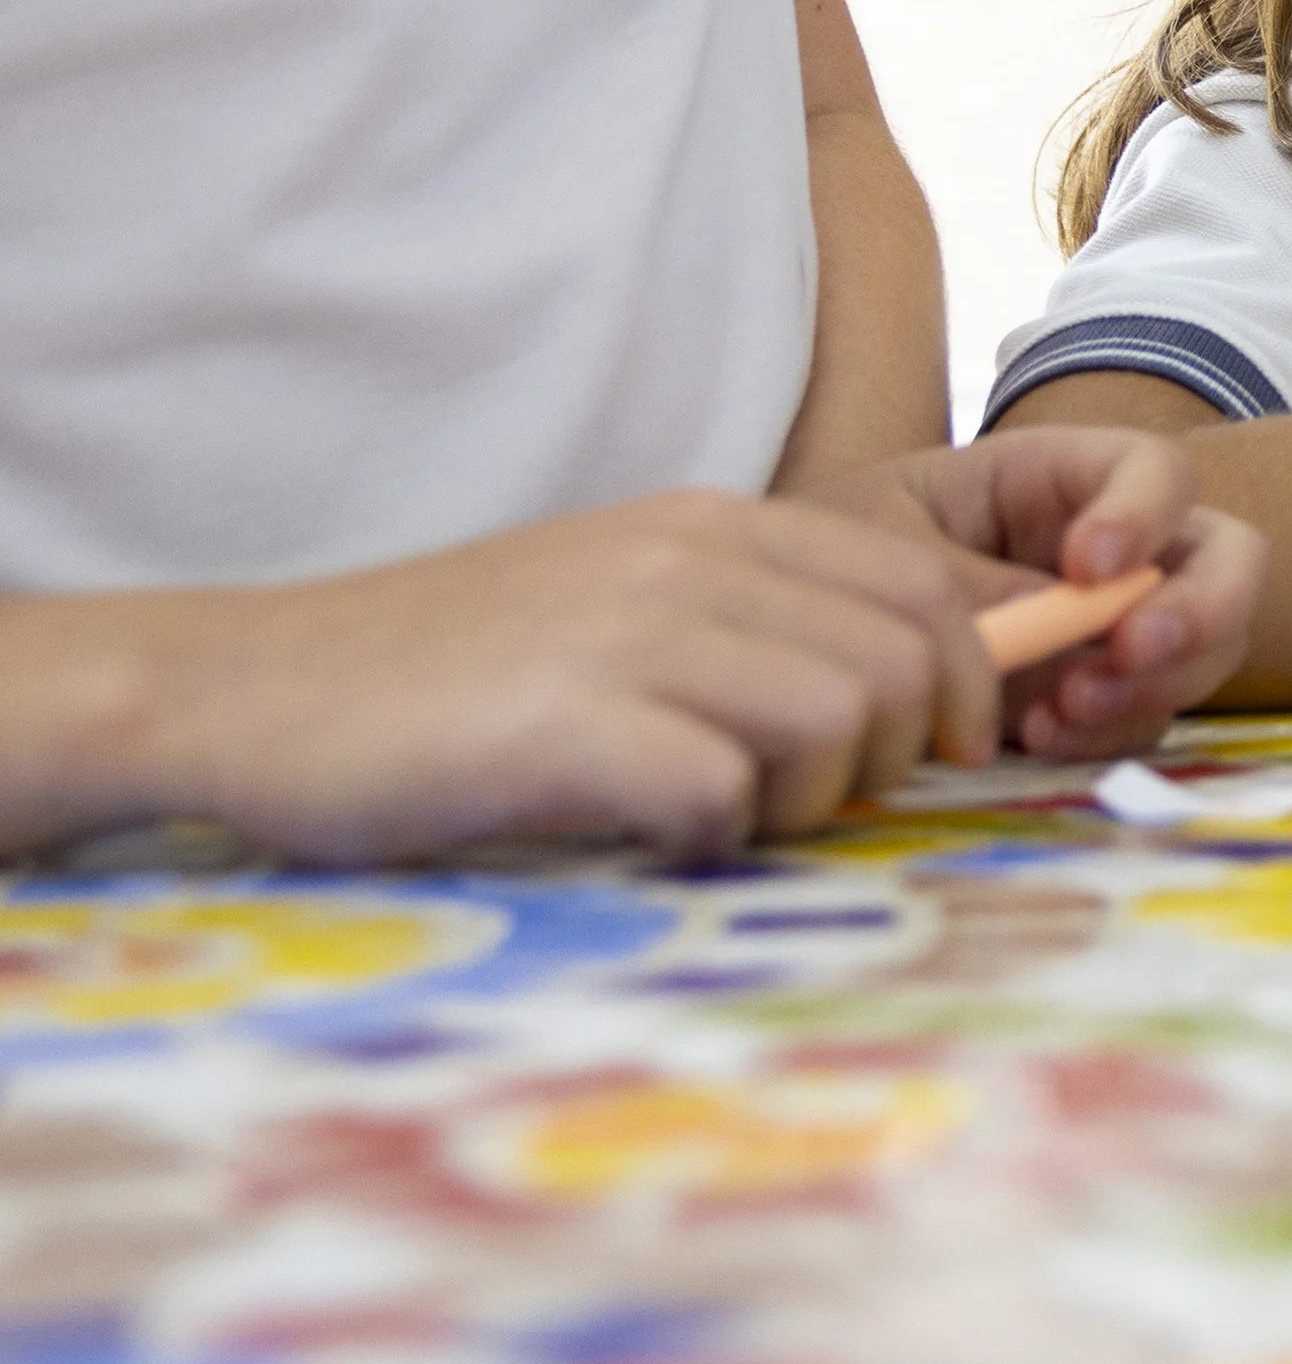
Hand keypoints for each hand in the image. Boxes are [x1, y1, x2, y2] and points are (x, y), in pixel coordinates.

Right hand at [73, 493, 1007, 862]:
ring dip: (811, 798)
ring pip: (839, 720)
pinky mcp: (561, 724)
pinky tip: (650, 838)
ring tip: (727, 818)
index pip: (924, 586)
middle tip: (821, 804)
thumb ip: (750, 623)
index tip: (945, 750)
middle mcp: (685, 560)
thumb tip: (911, 691)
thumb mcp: (618, 602)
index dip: (971, 678)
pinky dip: (711, 837)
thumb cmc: (446, 671)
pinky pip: (720, 792)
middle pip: (908, 660)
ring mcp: (623, 635)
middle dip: (900, 754)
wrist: (248, 687)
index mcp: (713, 525)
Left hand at [874, 427, 1263, 757]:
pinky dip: (1108, 734)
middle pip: (1227, 561)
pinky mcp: (1097, 695)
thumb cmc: (835, 546)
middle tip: (1130, 650)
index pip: (1155, 471)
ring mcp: (1116, 626)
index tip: (1088, 568)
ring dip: (1154, 685)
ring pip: (1205, 649)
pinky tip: (1038, 738)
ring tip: (1061, 711)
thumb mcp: (881, 540)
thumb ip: (964, 581)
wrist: (793, 628)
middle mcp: (1116, 548)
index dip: (1145, 514)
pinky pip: (1144, 717)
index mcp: (1063, 477)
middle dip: (1201, 610)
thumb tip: (1056, 633)